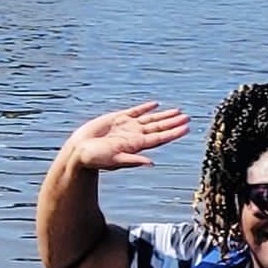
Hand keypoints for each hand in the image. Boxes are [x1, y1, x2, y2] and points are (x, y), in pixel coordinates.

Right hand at [68, 102, 188, 171]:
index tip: (187, 128)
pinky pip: (134, 111)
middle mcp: (135, 135)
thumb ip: (133, 161)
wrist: (79, 150)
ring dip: (164, 115)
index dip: (174, 132)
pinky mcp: (117, 119)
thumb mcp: (115, 160)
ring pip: (150, 119)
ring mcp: (127, 127)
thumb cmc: (95, 159)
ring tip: (178, 111)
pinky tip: (155, 104)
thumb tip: (151, 163)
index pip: (160, 138)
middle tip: (188, 117)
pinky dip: (145, 108)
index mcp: (137, 145)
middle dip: (173, 122)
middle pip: (159, 127)